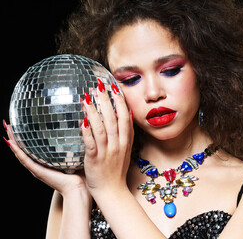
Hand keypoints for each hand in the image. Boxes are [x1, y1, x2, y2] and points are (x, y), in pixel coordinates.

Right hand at [4, 121, 88, 197]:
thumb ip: (75, 145)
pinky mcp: (38, 172)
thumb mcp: (76, 156)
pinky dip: (17, 151)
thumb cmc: (80, 175)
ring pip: (21, 153)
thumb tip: (80, 127)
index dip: (27, 137)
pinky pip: (25, 160)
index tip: (22, 124)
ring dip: (13, 140)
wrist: (78, 189)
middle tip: (9, 123)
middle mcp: (40, 165)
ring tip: (7, 128)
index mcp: (47, 162)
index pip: (35, 148)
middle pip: (24, 149)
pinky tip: (11, 142)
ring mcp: (37, 169)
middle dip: (16, 136)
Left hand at [82, 81, 133, 198]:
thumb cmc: (117, 169)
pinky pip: (91, 143)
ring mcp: (107, 151)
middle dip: (106, 100)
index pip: (124, 117)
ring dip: (94, 112)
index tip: (114, 87)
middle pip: (112, 119)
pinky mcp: (95, 159)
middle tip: (99, 85)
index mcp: (125, 141)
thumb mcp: (126, 150)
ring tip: (87, 97)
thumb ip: (127, 132)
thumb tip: (127, 114)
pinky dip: (87, 131)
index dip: (120, 101)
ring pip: (101, 128)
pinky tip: (82, 120)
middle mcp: (118, 144)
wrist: (112, 191)